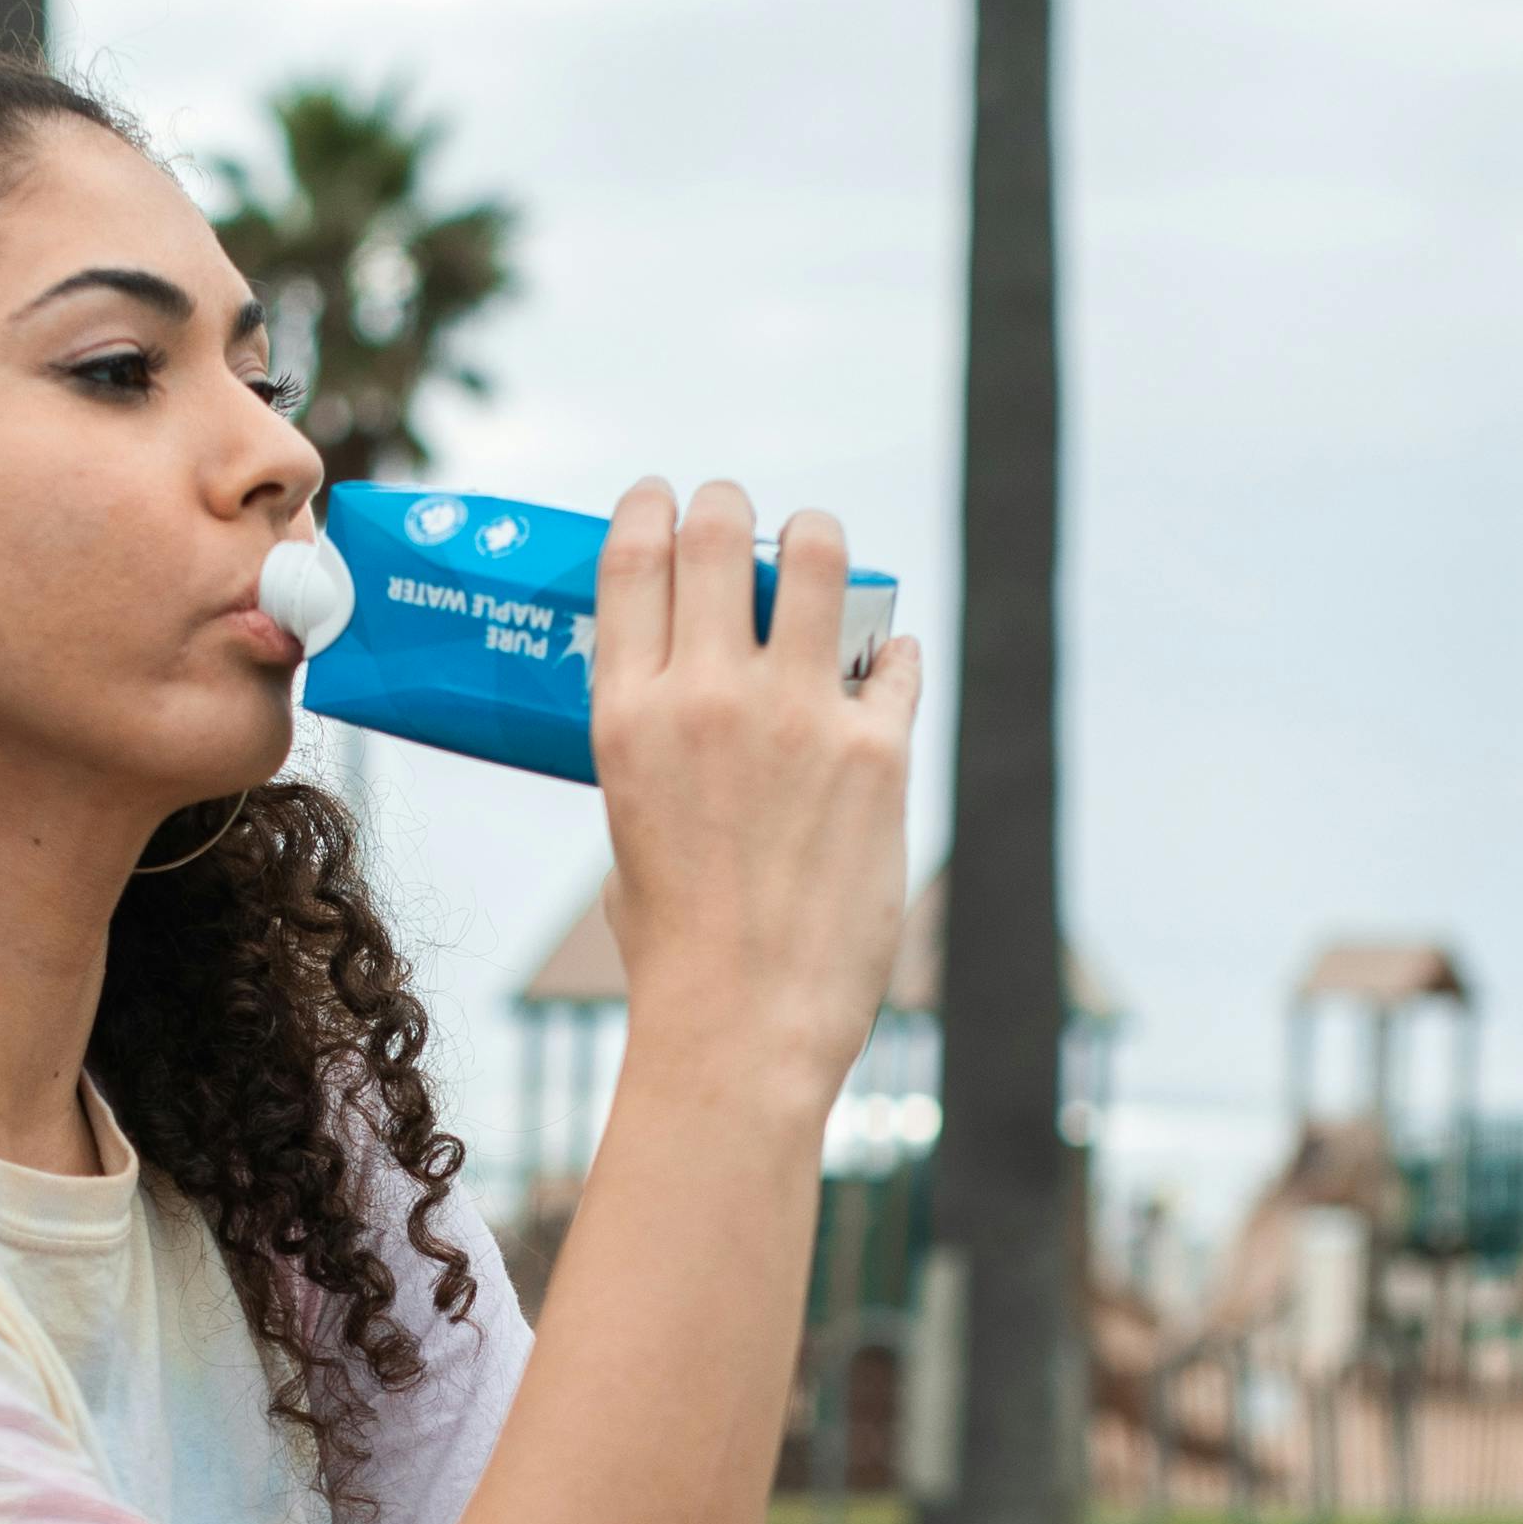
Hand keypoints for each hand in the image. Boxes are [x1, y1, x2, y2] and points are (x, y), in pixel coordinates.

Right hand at [587, 480, 916, 1121]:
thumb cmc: (675, 948)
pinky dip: (890, 651)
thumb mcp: (627, 827)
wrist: (742, 1026)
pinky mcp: (876, 752)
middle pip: (719, 533)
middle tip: (741, 516)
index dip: (650, 507)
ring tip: (820, 552)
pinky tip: (885, 662)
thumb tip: (686, 711)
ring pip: (819, 560)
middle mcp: (706, 696)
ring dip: (819, 542)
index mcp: (627, 715)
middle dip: (730, 506)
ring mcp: (797, 717)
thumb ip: (652, 751)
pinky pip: (895, 658)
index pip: (634, 558)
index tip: (663, 497)